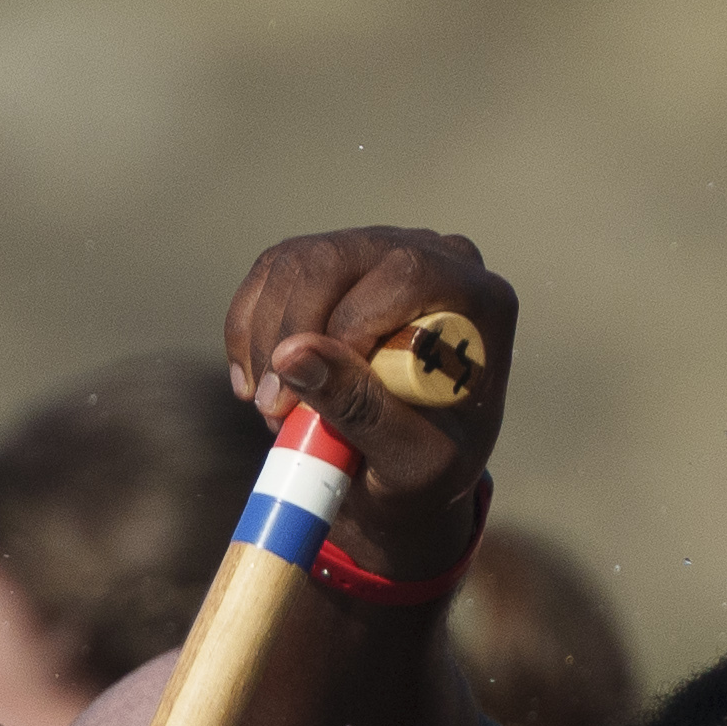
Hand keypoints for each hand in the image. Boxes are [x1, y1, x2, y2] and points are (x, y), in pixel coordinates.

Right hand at [220, 229, 515, 581]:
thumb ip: (362, 410)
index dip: (349, 326)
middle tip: (274, 410)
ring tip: (274, 408)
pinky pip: (269, 273)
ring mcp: (379, 252)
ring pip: (293, 264)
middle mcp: (434, 258)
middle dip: (289, 336)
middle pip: (336, 258)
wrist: (399, 471)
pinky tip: (260, 383)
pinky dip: (247, 332)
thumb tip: (291, 354)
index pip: (405, 273)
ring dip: (264, 342)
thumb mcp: (408, 461)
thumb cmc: (421, 473)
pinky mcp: (331, 264)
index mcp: (479, 300)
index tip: (320, 398)